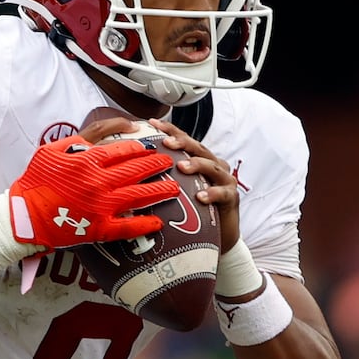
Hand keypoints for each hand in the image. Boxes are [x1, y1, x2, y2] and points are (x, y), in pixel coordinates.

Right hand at [7, 135, 178, 249]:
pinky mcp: (98, 228)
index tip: (149, 148)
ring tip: (173, 187)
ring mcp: (100, 206)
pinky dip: (144, 224)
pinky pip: (127, 226)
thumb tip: (116, 126)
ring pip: (139, 195)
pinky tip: (158, 221)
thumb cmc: (35, 181)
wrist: (22, 216)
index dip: (140, 147)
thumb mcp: (53, 149)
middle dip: (157, 165)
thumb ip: (84, 136)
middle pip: (137, 170)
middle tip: (168, 162)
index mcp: (87, 160)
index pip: (123, 150)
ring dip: (160, 190)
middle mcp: (97, 181)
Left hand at [150, 119, 240, 252]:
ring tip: (182, 166)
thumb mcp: (175, 191)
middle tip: (166, 142)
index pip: (183, 140)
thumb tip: (126, 172)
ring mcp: (224, 180)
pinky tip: (200, 196)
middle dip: (182, 142)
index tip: (152, 123)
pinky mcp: (231, 197)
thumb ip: (160, 179)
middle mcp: (212, 165)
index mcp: (198, 160)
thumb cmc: (192, 211)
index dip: (169, 130)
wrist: (218, 235)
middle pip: (198, 148)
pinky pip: (222, 193)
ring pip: (212, 167)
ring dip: (196, 165)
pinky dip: (211, 193)